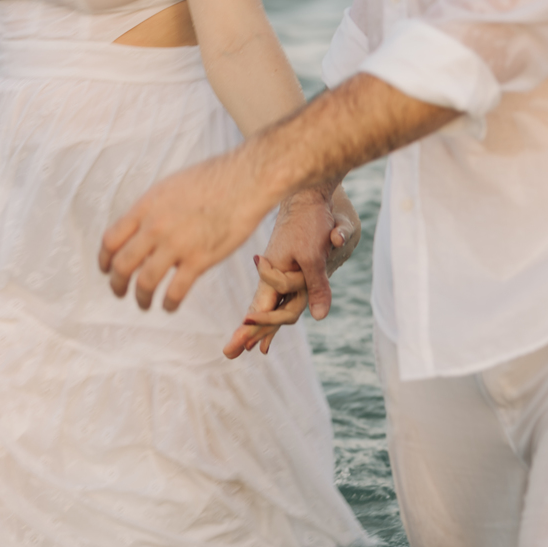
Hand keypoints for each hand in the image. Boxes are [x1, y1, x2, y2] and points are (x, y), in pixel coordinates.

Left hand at [99, 145, 270, 311]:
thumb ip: (151, 209)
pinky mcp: (199, 260)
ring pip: (145, 282)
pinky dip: (168, 303)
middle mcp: (155, 227)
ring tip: (143, 304)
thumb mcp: (169, 187)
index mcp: (146, 206)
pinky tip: (169, 305)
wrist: (244, 180)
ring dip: (140, 298)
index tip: (107, 268)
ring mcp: (176, 244)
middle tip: (119, 291)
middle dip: (116, 283)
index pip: (111, 239)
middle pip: (123, 264)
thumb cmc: (211, 179)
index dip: (105, 259)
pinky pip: (175, 291)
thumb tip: (139, 229)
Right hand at [222, 188, 360, 358]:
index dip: (252, 328)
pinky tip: (265, 315)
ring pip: (273, 302)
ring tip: (256, 345)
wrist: (307, 194)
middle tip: (228, 352)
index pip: (262, 308)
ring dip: (264, 323)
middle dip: (248, 332)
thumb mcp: (314, 255)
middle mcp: (274, 274)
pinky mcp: (291, 267)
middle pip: (263, 309)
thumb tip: (319, 317)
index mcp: (273, 272)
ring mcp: (281, 270)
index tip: (236, 346)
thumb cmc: (308, 221)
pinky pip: (282, 293)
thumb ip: (316, 286)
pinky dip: (274, 309)